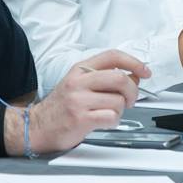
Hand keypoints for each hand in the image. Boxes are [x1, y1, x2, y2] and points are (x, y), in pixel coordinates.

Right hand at [11, 50, 150, 154]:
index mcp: (80, 69)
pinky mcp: (80, 118)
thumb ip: (103, 78)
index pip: (112, 56)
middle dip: (132, 91)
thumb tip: (133, 76)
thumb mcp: (79, 84)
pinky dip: (114, 121)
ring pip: (118, 100)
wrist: (37, 127)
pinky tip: (103, 121)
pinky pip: (111, 117)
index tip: (145, 71)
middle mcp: (79, 82)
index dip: (134, 62)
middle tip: (130, 99)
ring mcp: (79, 100)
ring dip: (120, 110)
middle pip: (119, 78)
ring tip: (108, 112)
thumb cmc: (60, 106)